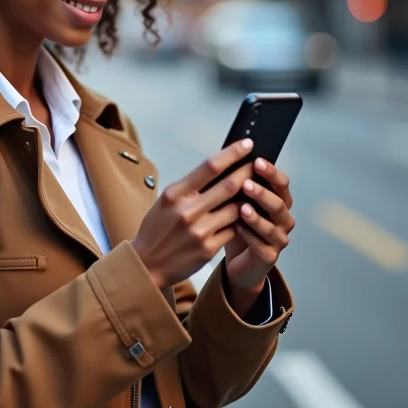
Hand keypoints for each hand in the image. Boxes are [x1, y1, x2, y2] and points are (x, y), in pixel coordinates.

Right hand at [131, 139, 254, 290]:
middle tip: (260, 164)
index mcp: (175, 193)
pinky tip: (246, 215)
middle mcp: (187, 210)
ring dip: (249, 198)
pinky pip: (233, 230)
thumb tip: (219, 169)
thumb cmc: (157, 228)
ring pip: (236, 209)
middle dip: (248, 172)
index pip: (209, 167)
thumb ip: (190, 186)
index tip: (246, 144)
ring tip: (257, 189)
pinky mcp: (208, 249)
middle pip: (228, 185)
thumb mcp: (167, 200)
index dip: (232, 154)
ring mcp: (200, 231)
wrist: (147, 263)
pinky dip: (242, 221)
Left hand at [224, 158, 294, 299]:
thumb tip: (229, 156)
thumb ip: (238, 182)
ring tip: (242, 208)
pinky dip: (250, 236)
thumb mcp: (237, 200)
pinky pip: (262, 246)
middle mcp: (282, 219)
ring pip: (272, 227)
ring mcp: (278, 239)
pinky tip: (237, 228)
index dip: (270, 172)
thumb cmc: (238, 223)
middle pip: (279, 204)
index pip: (281, 183)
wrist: (239, 258)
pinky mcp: (269, 257)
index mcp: (278, 200)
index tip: (256, 161)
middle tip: (246, 184)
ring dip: (256, 216)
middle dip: (262, 193)